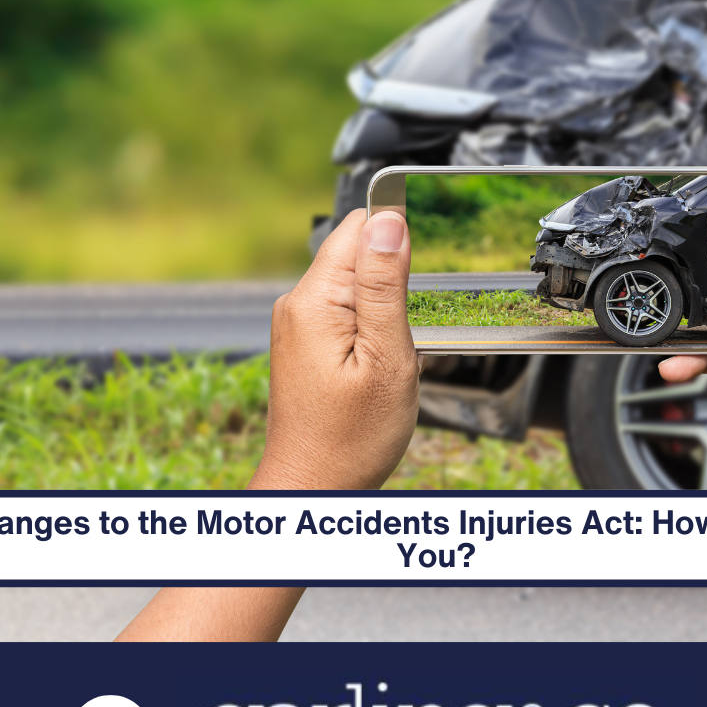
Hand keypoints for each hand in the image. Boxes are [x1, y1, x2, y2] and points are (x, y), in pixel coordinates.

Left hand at [117, 209, 419, 640]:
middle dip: (390, 281)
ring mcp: (296, 323)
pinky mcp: (302, 340)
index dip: (395, 242)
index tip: (411, 286)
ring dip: (382, 308)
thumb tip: (388, 221)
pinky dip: (368, 327)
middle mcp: (296, 304)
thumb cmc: (351, 437)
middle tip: (397, 337)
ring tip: (385, 357)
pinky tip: (373, 363)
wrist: (313, 486)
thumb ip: (386, 285)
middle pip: (356, 253)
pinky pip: (344, 309)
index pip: (358, 228)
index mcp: (314, 300)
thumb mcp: (386, 357)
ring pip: (353, 283)